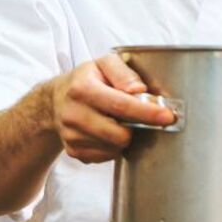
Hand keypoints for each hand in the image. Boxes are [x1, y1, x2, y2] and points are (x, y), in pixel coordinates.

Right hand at [47, 54, 175, 163]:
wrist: (54, 101)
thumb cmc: (85, 80)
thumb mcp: (104, 63)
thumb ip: (124, 73)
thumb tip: (139, 90)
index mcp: (82, 89)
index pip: (120, 105)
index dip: (147, 113)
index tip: (167, 116)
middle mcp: (73, 114)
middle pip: (118, 134)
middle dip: (136, 128)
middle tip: (139, 117)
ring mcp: (71, 136)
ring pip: (114, 148)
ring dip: (124, 137)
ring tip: (117, 122)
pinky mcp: (73, 151)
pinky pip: (105, 157)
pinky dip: (113, 147)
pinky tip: (107, 132)